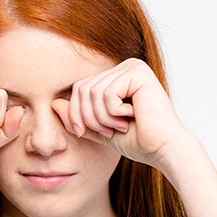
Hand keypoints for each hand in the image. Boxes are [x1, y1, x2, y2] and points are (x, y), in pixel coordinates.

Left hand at [50, 58, 194, 170]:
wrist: (162, 149)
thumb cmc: (137, 141)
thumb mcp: (99, 130)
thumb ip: (78, 118)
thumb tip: (53, 103)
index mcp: (116, 77)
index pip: (79, 89)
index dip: (75, 114)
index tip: (87, 132)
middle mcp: (124, 67)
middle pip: (82, 88)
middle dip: (88, 117)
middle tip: (108, 132)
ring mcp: (132, 67)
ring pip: (92, 92)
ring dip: (102, 118)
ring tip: (120, 126)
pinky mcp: (138, 72)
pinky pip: (106, 93)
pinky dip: (113, 112)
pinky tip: (132, 117)